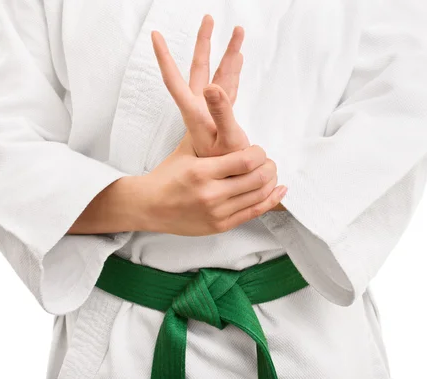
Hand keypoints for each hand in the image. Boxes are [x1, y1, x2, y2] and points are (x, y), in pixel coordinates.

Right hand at [139, 135, 286, 235]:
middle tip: (268, 162)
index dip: (260, 153)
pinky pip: (253, 213)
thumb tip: (224, 105)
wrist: (148, 206)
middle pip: (257, 179)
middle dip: (269, 167)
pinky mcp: (220, 226)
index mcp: (201, 171)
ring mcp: (216, 213)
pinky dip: (270, 201)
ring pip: (259, 196)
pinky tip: (278, 190)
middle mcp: (210, 194)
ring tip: (271, 174)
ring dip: (271, 182)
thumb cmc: (167, 176)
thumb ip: (207, 134)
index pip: (246, 160)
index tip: (258, 150)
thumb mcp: (185, 150)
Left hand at [152, 15, 249, 155]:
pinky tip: (239, 58)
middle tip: (209, 18)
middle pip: (200, 68)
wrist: (228, 182)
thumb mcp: (225, 139)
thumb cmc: (225, 165)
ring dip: (228, 53)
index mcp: (196, 112)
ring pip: (219, 73)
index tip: (155, 36)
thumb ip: (221, 112)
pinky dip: (235, 70)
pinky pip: (230, 85)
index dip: (164, 57)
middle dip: (204, 42)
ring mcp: (213, 110)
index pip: (175, 79)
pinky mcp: (224, 115)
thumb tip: (212, 86)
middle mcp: (201, 107)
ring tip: (238, 32)